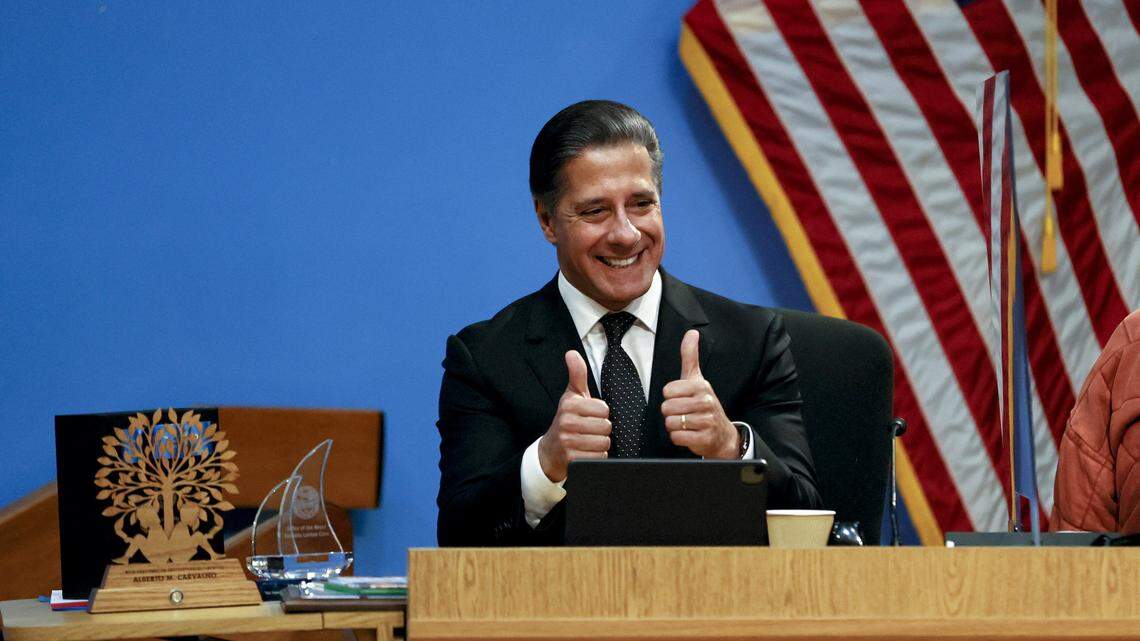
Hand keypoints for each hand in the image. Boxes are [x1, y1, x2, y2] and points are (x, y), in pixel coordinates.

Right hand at [538, 351, 611, 481]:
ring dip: (599, 444)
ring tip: (587, 441)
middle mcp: (566, 422)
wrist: (550, 451)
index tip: (588, 416)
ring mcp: (568, 442)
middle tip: (588, 430)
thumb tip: (571, 353)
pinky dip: (595, 457)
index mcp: (569, 405)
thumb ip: (576, 374)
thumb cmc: (566, 421)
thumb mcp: (571, 397)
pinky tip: (585, 452)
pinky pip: (599, 457)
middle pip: (606, 426)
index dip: (600, 414)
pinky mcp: (572, 459)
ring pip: (604, 442)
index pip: (604, 409)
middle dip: (600, 430)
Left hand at [662, 330, 739, 458]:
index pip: (667, 391)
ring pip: (671, 423)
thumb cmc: (704, 405)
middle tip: (684, 414)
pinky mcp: (704, 438)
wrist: (722, 434)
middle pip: (667, 408)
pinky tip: (690, 434)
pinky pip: (677, 437)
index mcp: (701, 386)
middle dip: (671, 413)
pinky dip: (679, 438)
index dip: (670, 398)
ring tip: (687, 424)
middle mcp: (705, 402)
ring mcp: (706, 421)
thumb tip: (692, 333)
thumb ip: (690, 356)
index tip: (682, 399)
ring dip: (675, 426)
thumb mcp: (697, 380)